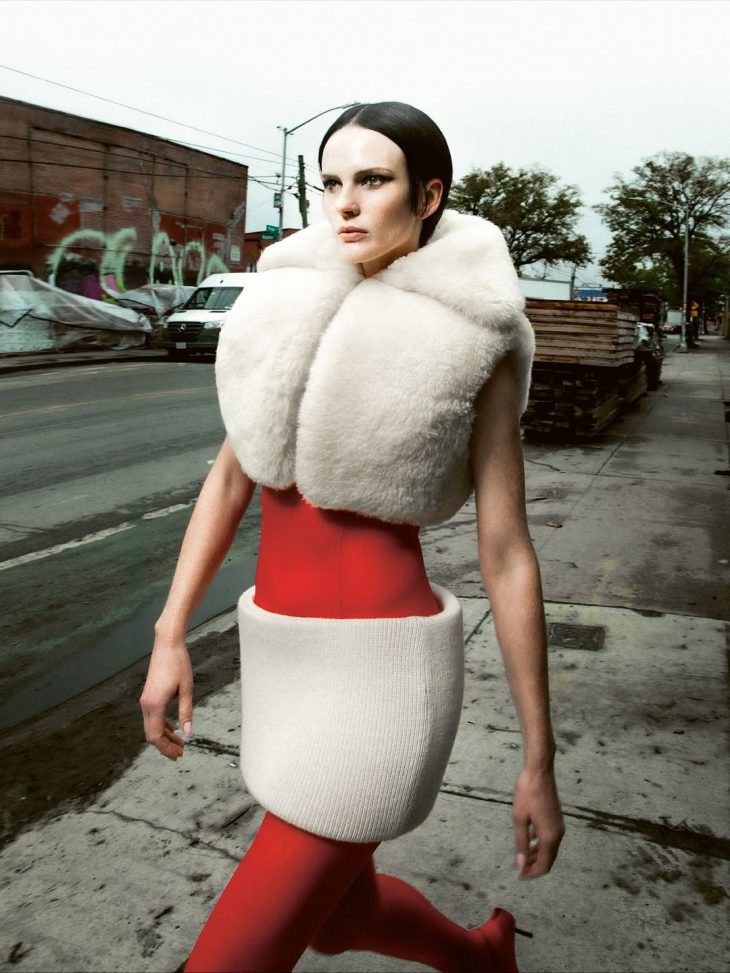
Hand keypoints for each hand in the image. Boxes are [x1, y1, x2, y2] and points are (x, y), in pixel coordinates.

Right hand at [139, 639, 193, 760]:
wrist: (167, 645)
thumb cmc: (178, 664)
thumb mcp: (186, 689)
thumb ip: (186, 711)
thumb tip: (187, 732)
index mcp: (155, 704)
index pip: (155, 736)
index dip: (166, 748)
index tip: (178, 754)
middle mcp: (146, 704)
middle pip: (151, 734)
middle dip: (165, 745)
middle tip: (180, 753)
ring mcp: (145, 700)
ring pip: (151, 726)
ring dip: (164, 736)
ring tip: (180, 742)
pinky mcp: (148, 695)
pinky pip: (152, 717)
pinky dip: (162, 725)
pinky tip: (173, 728)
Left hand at [512, 764, 563, 878]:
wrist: (539, 771)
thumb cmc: (527, 793)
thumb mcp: (520, 819)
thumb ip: (521, 843)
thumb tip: (520, 864)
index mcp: (549, 837)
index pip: (544, 865)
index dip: (532, 873)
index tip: (519, 876)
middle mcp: (557, 834)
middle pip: (548, 859)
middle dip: (533, 865)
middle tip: (518, 868)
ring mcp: (558, 826)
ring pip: (548, 848)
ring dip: (535, 854)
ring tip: (520, 856)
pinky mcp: (555, 818)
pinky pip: (548, 838)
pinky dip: (538, 843)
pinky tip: (528, 840)